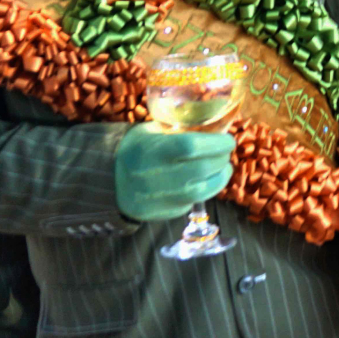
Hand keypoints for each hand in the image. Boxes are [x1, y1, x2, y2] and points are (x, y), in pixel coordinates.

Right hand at [114, 122, 234, 221]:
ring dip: (220, 179)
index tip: (228, 139)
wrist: (109, 179)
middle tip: (226, 153)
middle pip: (201, 169)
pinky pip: (191, 203)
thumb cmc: (136, 148)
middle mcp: (155, 175)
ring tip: (223, 168)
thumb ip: (179, 128)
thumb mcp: (152, 130)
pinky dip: (203, 192)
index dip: (216, 143)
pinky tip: (205, 182)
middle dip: (222, 160)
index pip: (191, 146)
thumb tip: (215, 123)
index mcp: (153, 149)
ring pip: (202, 192)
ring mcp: (158, 198)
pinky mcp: (161, 214)